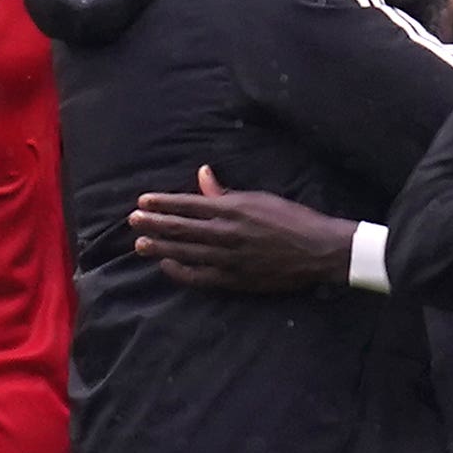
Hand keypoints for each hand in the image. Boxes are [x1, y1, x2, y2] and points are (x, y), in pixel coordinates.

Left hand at [131, 166, 361, 292]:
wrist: (318, 249)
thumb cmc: (291, 219)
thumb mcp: (258, 198)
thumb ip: (225, 191)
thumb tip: (202, 174)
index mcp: (233, 208)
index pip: (188, 204)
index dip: (163, 203)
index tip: (144, 201)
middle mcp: (226, 232)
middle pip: (181, 228)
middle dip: (154, 224)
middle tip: (133, 221)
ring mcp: (229, 257)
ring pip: (185, 252)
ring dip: (160, 247)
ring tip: (140, 244)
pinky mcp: (235, 278)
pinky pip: (200, 276)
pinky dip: (180, 271)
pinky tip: (166, 267)